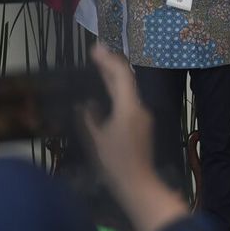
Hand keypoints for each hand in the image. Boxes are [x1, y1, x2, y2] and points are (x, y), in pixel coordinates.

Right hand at [83, 45, 154, 190]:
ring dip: (115, 78)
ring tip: (99, 66)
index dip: (108, 60)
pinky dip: (118, 92)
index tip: (95, 49)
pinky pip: (130, 101)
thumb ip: (90, 118)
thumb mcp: (97, 140)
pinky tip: (107, 92)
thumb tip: (86, 104)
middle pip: (126, 81)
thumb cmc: (115, 163)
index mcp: (129, 108)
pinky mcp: (143, 124)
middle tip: (96, 52)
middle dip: (111, 65)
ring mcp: (143, 115)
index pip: (121, 76)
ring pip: (129, 90)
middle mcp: (139, 107)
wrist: (138, 182)